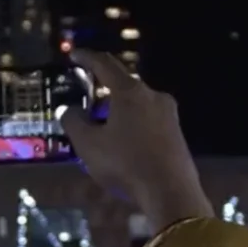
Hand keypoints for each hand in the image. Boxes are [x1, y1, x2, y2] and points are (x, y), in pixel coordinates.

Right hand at [61, 51, 211, 226]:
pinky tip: (124, 145)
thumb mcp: (89, 145)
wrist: (171, 192)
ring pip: (137, 105)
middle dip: (103, 92)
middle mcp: (153, 95)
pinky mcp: (177, 133)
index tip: (74, 54)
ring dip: (118, 112)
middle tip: (86, 105)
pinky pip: (149, 122)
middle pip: (124, 85)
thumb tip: (69, 109)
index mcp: (130, 91)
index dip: (86, 57)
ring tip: (102, 130)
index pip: (104, 64)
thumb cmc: (125, 164)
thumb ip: (74, 122)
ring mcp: (169, 114)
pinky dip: (132, 126)